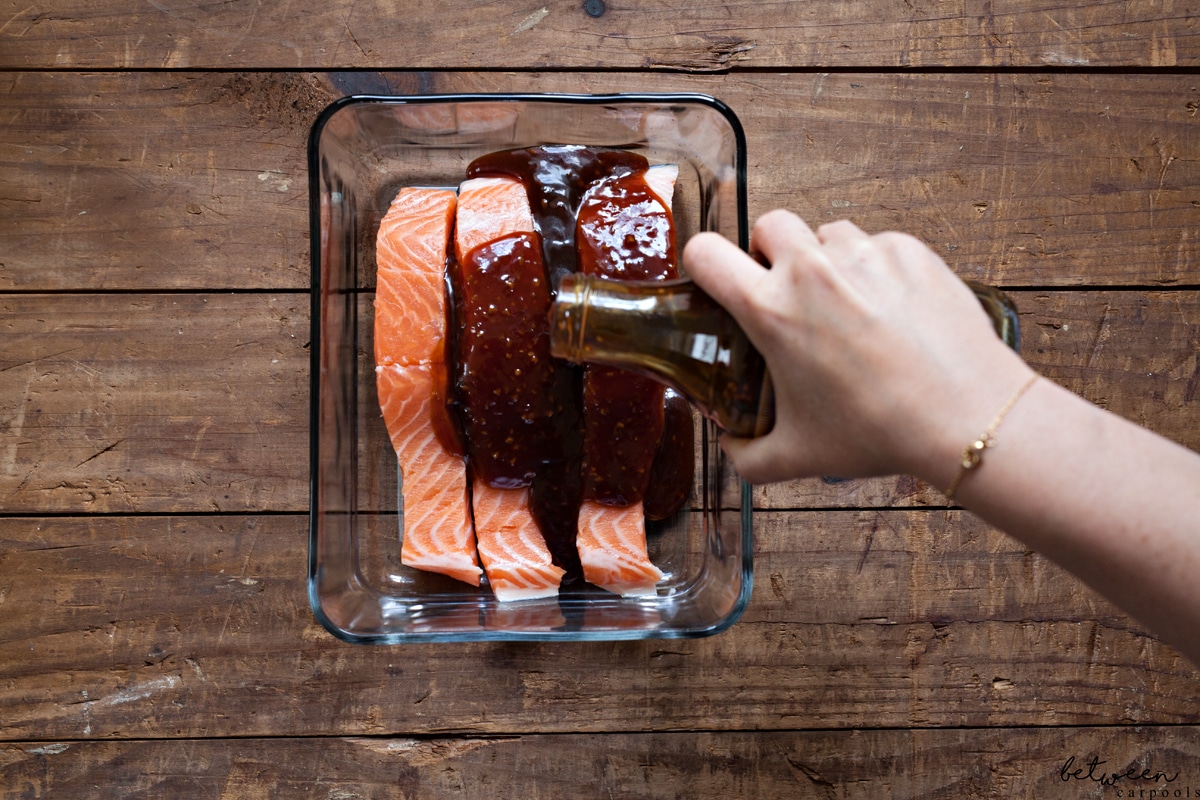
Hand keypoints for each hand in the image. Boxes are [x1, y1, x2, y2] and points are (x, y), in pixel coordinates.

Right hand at [683, 210, 1032, 485]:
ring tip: (847, 304)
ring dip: (826, 258)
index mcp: (772, 310)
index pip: (706, 254)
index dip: (703, 264)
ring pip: (826, 233)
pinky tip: (891, 311)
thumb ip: (748, 455)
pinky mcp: (909, 250)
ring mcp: (864, 253)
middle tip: (789, 293)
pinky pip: (878, 244)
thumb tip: (730, 446)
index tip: (717, 282)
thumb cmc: (877, 433)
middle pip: (768, 225)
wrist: (965, 415)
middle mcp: (811, 270)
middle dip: (770, 252)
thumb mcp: (797, 456)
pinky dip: (876, 269)